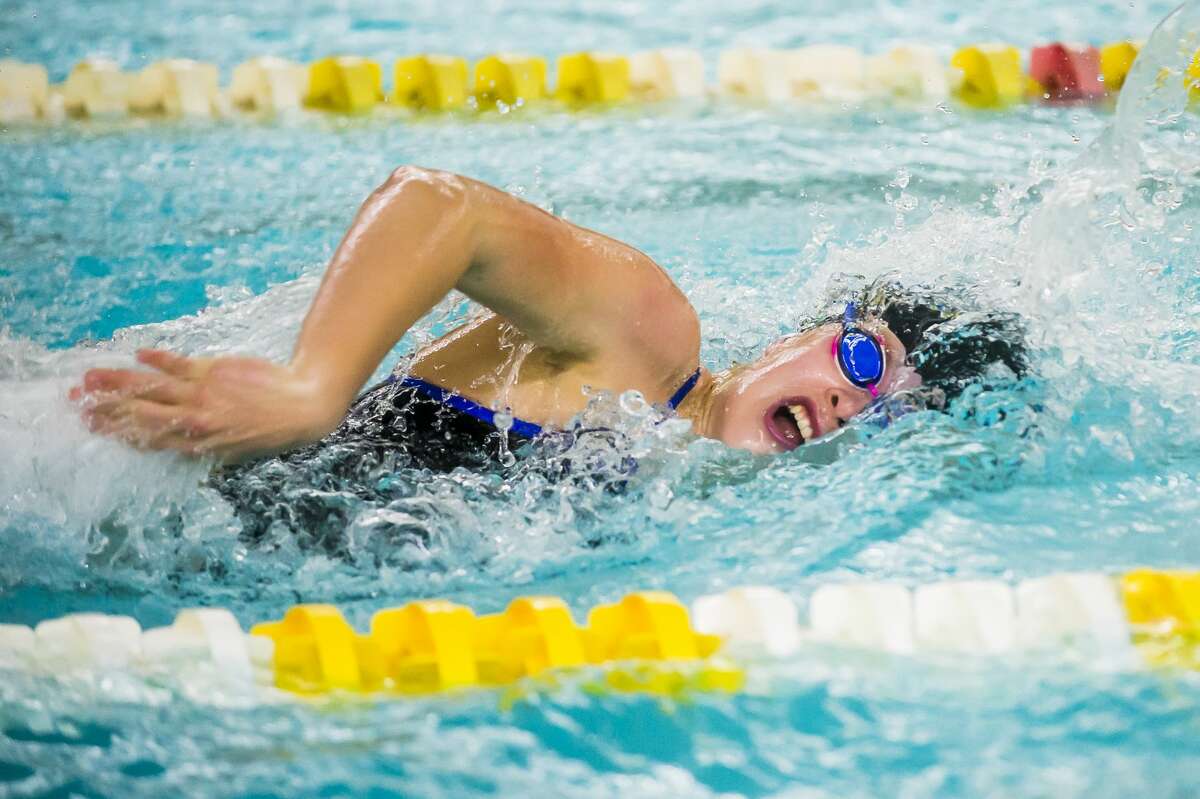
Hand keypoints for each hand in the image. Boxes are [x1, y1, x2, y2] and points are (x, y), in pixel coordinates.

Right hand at [70, 349, 342, 463]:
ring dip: (118, 382)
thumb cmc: (269, 432)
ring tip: (90, 377)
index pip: (146, 437)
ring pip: (150, 388)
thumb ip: (203, 448)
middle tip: (76, 400)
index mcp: (197, 445)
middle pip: (139, 413)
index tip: (91, 423)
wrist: (303, 406)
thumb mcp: (233, 452)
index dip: (116, 430)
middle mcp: (193, 421)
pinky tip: (138, 354)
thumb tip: (177, 448)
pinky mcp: (213, 371)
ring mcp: (201, 395)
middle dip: (105, 407)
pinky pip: (177, 364)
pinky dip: (157, 359)